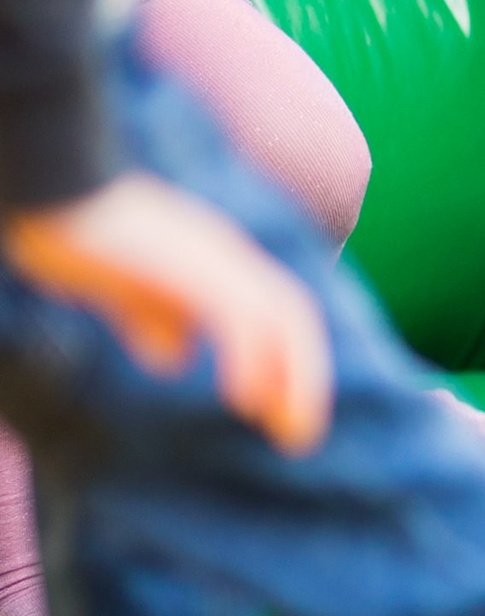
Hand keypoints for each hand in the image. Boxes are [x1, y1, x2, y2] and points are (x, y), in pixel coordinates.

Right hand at [3, 172, 331, 451]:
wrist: (49, 178)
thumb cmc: (75, 227)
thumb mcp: (121, 284)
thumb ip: (151, 316)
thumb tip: (174, 360)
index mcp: (211, 259)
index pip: (273, 311)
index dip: (286, 361)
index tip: (277, 413)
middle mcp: (224, 254)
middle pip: (291, 315)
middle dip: (304, 378)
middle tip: (298, 437)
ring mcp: (210, 255)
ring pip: (281, 316)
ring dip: (294, 377)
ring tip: (289, 430)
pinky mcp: (188, 263)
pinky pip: (237, 313)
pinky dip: (251, 356)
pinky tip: (245, 398)